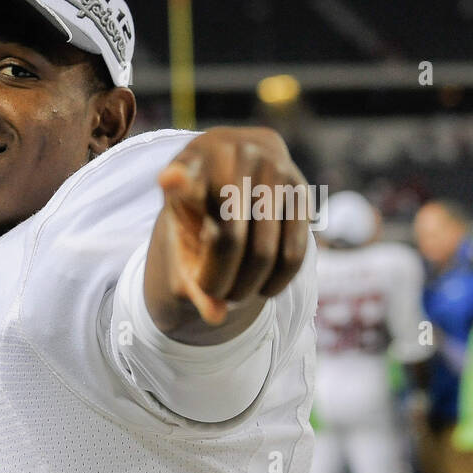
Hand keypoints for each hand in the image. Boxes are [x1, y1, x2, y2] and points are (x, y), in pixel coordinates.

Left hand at [155, 127, 310, 326]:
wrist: (235, 169)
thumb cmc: (196, 210)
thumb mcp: (180, 232)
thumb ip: (186, 273)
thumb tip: (215, 318)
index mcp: (194, 159)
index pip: (186, 185)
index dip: (179, 181)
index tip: (170, 179)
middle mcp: (237, 154)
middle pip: (228, 239)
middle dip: (218, 281)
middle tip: (212, 297)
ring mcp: (275, 169)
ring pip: (265, 252)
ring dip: (247, 286)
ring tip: (232, 296)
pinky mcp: (303, 190)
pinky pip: (294, 251)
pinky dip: (277, 281)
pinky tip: (262, 291)